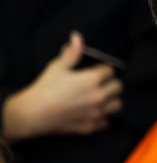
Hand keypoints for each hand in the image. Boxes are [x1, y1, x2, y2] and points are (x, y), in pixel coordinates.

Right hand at [2, 32, 122, 139]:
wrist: (33, 113)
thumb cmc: (45, 88)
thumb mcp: (58, 67)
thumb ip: (72, 53)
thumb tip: (77, 37)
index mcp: (93, 79)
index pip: (110, 71)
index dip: (103, 70)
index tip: (96, 72)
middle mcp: (99, 96)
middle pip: (118, 87)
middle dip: (110, 84)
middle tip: (100, 85)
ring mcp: (96, 112)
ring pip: (117, 105)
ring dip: (111, 101)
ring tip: (100, 98)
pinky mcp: (91, 126)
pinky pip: (106, 122)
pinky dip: (103, 118)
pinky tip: (93, 113)